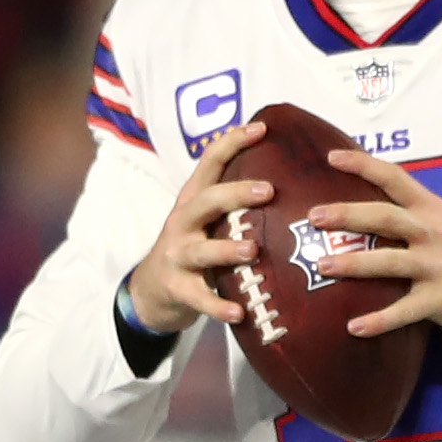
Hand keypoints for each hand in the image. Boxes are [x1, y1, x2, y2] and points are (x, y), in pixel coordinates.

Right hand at [126, 121, 277, 336]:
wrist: (151, 291)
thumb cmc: (194, 248)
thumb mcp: (207, 220)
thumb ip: (235, 204)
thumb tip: (290, 178)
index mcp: (193, 200)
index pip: (210, 162)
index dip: (233, 142)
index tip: (261, 128)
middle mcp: (183, 222)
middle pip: (206, 201)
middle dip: (235, 193)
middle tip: (268, 190)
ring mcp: (178, 255)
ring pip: (202, 250)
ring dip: (227, 249)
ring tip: (253, 250)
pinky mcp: (178, 288)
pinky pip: (200, 298)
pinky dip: (219, 306)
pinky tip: (239, 312)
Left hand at [317, 144, 441, 340]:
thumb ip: (409, 214)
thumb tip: (360, 207)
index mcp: (431, 210)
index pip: (395, 178)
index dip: (364, 165)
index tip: (332, 157)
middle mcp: (432, 233)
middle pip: (385, 217)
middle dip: (347, 215)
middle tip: (314, 217)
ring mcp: (437, 266)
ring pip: (389, 261)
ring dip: (354, 264)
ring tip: (322, 266)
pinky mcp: (440, 298)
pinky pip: (404, 310)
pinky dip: (379, 320)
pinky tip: (354, 327)